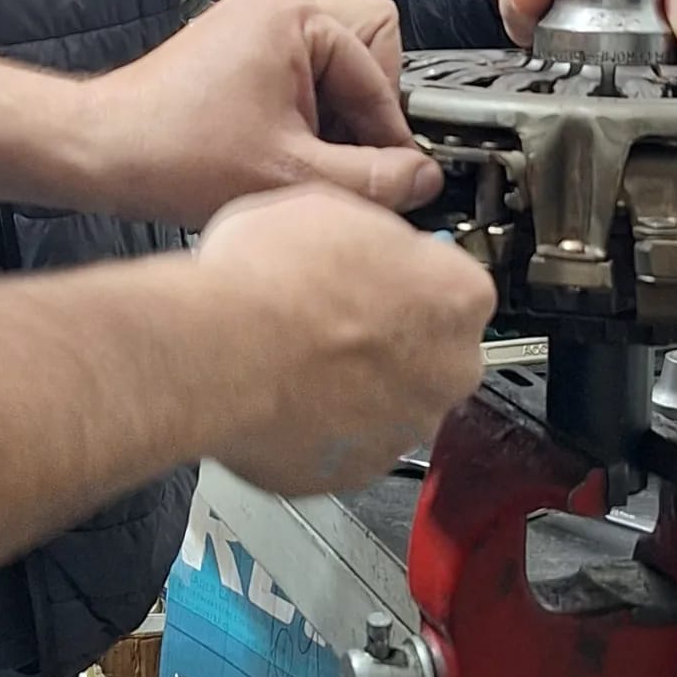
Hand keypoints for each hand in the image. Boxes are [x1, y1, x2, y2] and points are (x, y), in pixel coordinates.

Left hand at [91, 0, 441, 227]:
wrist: (97, 154)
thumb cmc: (168, 151)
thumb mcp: (292, 179)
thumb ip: (375, 181)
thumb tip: (424, 179)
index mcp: (297, 12)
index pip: (384, 77)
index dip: (390, 140)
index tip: (395, 183)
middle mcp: (280, 4)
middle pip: (373, 58)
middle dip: (364, 119)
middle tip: (343, 165)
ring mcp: (260, 25)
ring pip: (340, 74)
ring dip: (334, 124)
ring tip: (301, 165)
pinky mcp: (244, 53)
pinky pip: (306, 80)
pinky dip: (305, 122)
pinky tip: (277, 158)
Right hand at [197, 187, 492, 496]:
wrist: (219, 355)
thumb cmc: (266, 282)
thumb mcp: (325, 206)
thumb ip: (370, 233)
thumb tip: (360, 236)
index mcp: (457, 293)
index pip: (451, 282)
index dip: (403, 276)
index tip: (376, 275)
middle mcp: (448, 368)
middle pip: (430, 348)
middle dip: (387, 336)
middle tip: (329, 315)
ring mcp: (406, 425)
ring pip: (390, 399)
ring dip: (354, 382)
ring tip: (294, 355)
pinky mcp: (359, 469)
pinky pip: (349, 444)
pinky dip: (322, 425)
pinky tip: (283, 392)